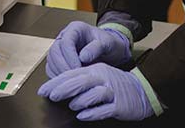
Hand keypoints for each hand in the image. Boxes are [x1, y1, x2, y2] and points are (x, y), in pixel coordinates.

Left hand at [38, 63, 154, 121]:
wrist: (142, 90)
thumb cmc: (115, 84)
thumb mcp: (97, 76)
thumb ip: (79, 80)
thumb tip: (57, 88)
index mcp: (95, 70)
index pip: (72, 74)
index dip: (56, 82)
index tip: (42, 90)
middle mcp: (103, 79)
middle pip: (81, 81)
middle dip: (64, 88)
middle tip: (51, 96)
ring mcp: (112, 92)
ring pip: (94, 94)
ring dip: (80, 100)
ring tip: (71, 106)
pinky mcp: (119, 105)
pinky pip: (105, 109)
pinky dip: (92, 112)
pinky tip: (83, 115)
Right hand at [46, 21, 131, 76]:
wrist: (110, 51)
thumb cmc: (110, 45)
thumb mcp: (108, 43)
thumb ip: (96, 47)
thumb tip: (83, 57)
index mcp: (75, 29)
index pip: (65, 41)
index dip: (69, 56)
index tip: (78, 68)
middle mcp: (64, 37)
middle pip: (54, 51)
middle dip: (62, 66)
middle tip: (73, 78)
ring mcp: (60, 49)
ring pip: (51, 60)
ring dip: (59, 73)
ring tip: (72, 82)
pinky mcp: (59, 60)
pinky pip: (52, 68)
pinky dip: (58, 77)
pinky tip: (69, 83)